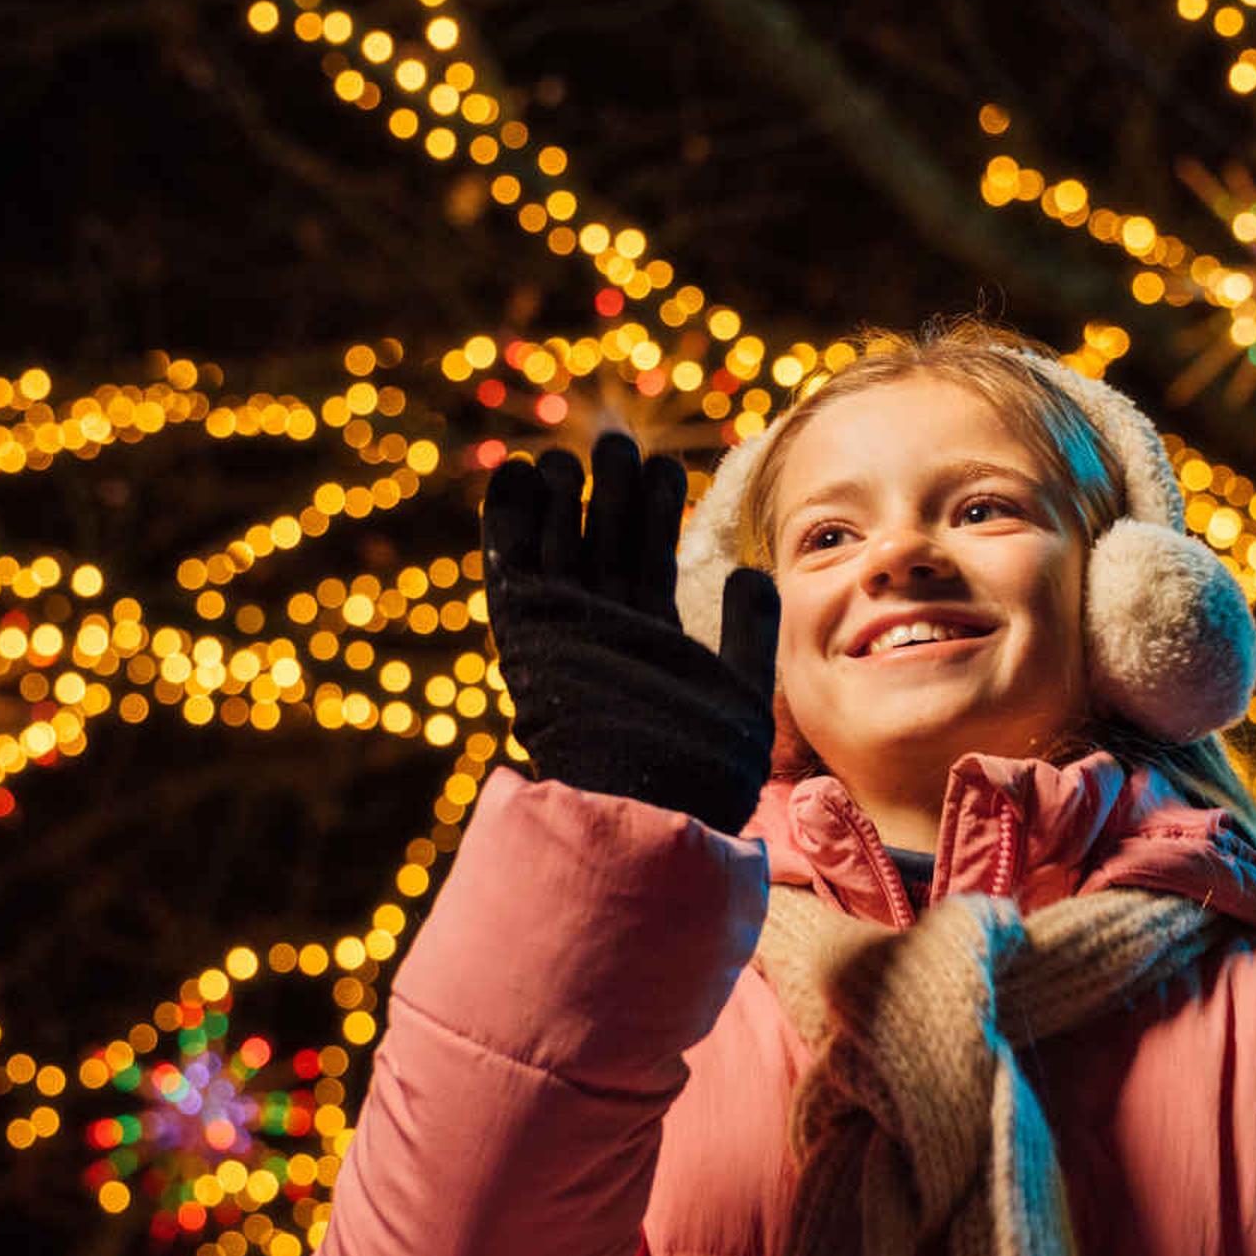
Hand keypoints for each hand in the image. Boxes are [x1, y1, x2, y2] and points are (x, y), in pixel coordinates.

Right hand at [482, 431, 781, 830]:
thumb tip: (749, 569)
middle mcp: (602, 633)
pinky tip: (515, 472)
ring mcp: (563, 632)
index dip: (652, 511)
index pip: (645, 560)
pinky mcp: (529, 635)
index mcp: (650, 642)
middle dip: (612, 490)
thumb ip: (747, 632)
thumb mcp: (743, 691)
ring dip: (560, 494)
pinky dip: (506, 520)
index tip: (668, 466)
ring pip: (555, 544)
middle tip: (624, 444)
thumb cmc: (704, 773)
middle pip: (602, 542)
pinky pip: (508, 568)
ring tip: (572, 452)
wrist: (656, 812)